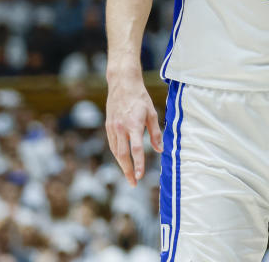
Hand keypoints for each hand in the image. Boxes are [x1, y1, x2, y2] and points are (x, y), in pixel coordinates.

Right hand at [105, 68, 162, 185]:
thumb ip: (155, 133)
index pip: (136, 149)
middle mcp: (121, 127)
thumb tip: (160, 150)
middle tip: (133, 184)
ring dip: (122, 165)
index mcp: (133, 124)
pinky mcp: (108, 126)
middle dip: (128, 171)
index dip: (138, 164)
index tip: (139, 176)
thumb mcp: (152, 113)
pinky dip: (117, 154)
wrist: (122, 83)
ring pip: (115, 151)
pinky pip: (112, 144)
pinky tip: (122, 160)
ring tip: (129, 175)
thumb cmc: (140, 98)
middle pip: (122, 154)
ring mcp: (112, 127)